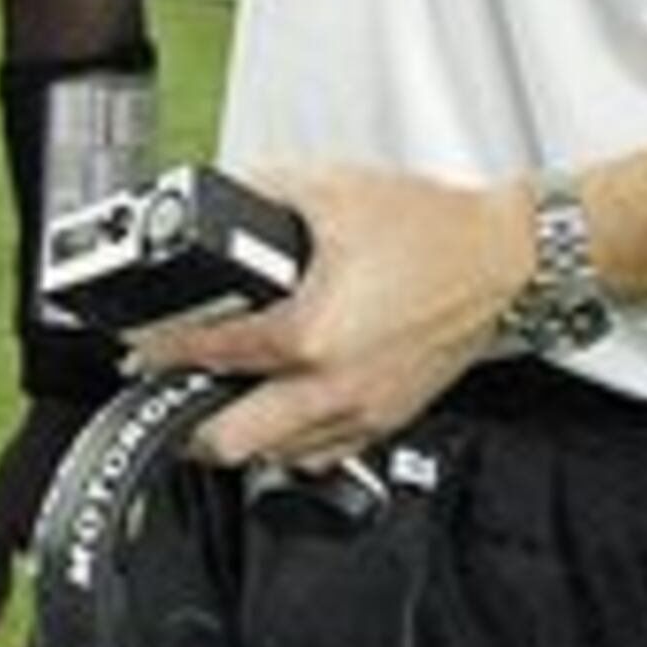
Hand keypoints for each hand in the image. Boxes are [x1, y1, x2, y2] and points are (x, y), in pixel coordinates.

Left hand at [0, 392, 94, 646]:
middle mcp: (101, 576)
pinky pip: (93, 588)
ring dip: (57, 642)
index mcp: (69, 576)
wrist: (83, 407)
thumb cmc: (35, 460)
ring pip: (87, 618)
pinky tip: (50, 605)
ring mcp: (114, 556)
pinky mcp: (115, 536)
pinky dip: (69, 608)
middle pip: (74, 644)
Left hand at [134, 164, 524, 470]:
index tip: (139, 351)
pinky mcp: (387, 418)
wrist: (507, 258)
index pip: (211, 355)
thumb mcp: (331, 189)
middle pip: (231, 440)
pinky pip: (321, 456)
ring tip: (216, 402)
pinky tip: (277, 411)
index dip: (160, 351)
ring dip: (239, 434)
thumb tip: (222, 191)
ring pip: (275, 458)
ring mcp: (363, 410)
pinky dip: (288, 443)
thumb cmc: (436, 231)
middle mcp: (334, 385)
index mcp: (312, 334)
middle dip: (188, 421)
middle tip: (171, 392)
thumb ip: (263, 190)